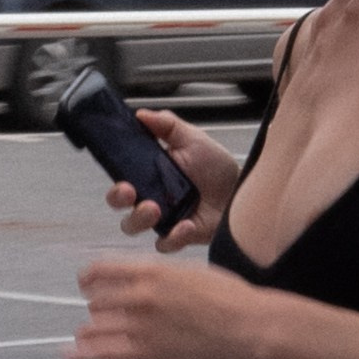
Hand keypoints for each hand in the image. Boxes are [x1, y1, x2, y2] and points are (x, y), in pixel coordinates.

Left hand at [69, 253, 267, 358]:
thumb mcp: (190, 272)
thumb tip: (138, 278)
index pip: (100, 270)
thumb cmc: (231, 299)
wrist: (252, 326)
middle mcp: (140, 296)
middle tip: (102, 315)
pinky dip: (82, 356)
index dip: (88, 278)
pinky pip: (103, 355)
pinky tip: (69, 357)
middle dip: (98, 307)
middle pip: (96, 301)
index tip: (86, 284)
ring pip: (96, 327)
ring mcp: (142, 327)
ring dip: (90, 331)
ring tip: (85, 336)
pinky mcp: (148, 355)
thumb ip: (159, 274)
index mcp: (151, 271)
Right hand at [111, 109, 239, 250]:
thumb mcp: (192, 138)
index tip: (121, 180)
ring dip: (139, 219)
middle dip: (119, 200)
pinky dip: (173, 237)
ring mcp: (165, 220)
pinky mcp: (181, 236)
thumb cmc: (216, 167)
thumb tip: (141, 114)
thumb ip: (167, 125)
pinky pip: (166, 244)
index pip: (121, 182)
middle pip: (120, 208)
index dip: (115, 185)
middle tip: (130, 192)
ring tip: (154, 208)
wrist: (243, 188)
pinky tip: (186, 225)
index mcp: (149, 177)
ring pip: (136, 227)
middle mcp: (153, 199)